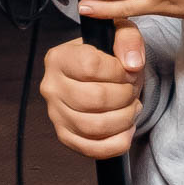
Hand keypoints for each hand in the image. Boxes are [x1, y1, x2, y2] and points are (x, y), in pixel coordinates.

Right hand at [40, 30, 145, 159]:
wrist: (101, 76)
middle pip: (95, 98)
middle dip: (125, 96)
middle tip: (132, 90)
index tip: (128, 70)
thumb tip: (132, 63)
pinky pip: (92, 149)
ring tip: (131, 107)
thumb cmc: (109, 56)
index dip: (118, 71)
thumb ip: (128, 40)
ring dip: (124, 119)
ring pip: (94, 126)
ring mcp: (55, 114)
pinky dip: (117, 142)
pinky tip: (126, 128)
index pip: (90, 66)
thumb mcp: (120, 34)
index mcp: (59, 58)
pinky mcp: (66, 136)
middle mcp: (51, 87)